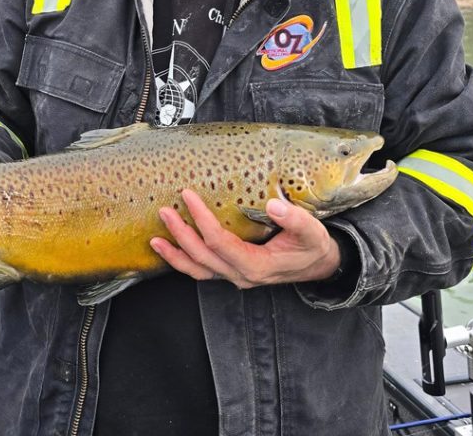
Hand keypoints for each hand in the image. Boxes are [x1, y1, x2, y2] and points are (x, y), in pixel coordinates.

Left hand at [150, 189, 340, 287]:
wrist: (318, 265)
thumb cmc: (313, 246)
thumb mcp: (311, 231)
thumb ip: (295, 219)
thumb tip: (273, 205)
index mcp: (257, 265)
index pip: (220, 242)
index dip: (202, 219)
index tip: (188, 196)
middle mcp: (242, 275)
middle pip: (202, 256)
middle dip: (180, 234)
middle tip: (164, 211)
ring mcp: (235, 277)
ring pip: (198, 270)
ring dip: (175, 255)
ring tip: (154, 240)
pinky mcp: (232, 272)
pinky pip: (202, 271)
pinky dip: (183, 262)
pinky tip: (169, 249)